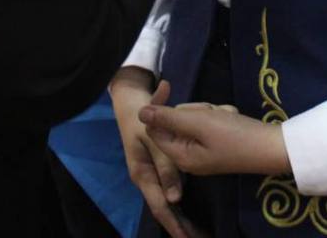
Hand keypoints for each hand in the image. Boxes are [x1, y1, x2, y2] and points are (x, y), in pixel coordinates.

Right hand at [110, 71, 207, 237]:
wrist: (130, 102)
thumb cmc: (140, 118)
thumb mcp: (152, 139)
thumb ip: (165, 165)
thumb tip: (174, 198)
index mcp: (142, 174)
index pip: (159, 206)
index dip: (173, 225)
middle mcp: (147, 178)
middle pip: (164, 208)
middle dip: (179, 226)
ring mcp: (152, 173)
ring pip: (168, 200)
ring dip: (181, 216)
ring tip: (196, 232)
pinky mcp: (158, 166)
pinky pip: (171, 187)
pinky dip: (180, 201)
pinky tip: (190, 211)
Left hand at [139, 98, 291, 177]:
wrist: (272, 146)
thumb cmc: (234, 135)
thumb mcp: (200, 122)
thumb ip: (169, 117)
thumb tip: (140, 112)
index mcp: (180, 156)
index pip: (155, 127)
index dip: (160, 106)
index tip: (168, 84)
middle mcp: (188, 155)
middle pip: (177, 119)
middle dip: (194, 109)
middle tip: (212, 113)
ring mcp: (203, 149)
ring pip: (195, 116)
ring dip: (209, 110)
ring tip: (225, 116)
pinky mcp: (217, 142)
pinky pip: (210, 119)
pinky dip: (220, 114)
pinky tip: (232, 118)